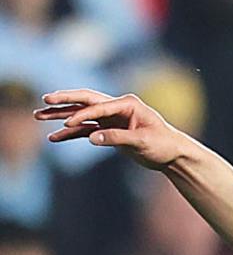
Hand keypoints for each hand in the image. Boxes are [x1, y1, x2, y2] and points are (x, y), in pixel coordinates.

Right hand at [35, 89, 192, 169]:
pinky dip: (70, 134)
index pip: (99, 107)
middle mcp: (117, 108)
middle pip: (85, 101)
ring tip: (37, 115)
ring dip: (60, 115)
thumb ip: (117, 138)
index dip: (82, 115)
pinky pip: (84, 130)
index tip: (67, 124)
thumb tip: (91, 138)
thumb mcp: (142, 142)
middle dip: (64, 100)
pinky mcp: (108, 130)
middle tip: (45, 100)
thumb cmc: (163, 144)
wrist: (172, 154)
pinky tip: (53, 138)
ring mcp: (111, 118)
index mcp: (127, 104)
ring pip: (81, 115)